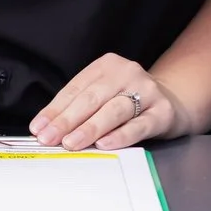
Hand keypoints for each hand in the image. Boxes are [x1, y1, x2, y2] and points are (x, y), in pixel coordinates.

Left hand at [31, 54, 186, 150]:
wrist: (172, 102)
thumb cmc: (128, 100)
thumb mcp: (103, 94)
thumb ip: (78, 107)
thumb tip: (45, 128)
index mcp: (107, 65)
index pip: (75, 88)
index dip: (55, 110)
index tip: (38, 128)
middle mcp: (127, 73)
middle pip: (92, 98)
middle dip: (67, 120)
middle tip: (49, 138)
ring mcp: (147, 91)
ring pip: (114, 110)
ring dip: (90, 128)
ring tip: (71, 143)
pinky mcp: (162, 112)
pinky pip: (138, 125)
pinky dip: (120, 135)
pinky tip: (104, 144)